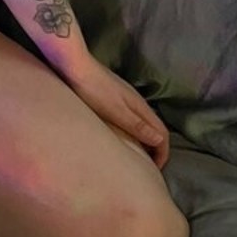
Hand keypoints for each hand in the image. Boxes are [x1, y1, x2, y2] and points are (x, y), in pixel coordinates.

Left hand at [58, 54, 170, 169]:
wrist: (74, 65)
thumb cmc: (93, 90)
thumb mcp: (116, 112)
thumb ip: (137, 126)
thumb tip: (160, 140)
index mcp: (140, 107)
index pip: (162, 133)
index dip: (163, 153)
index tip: (156, 170)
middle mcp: (137, 101)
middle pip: (155, 128)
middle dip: (156, 148)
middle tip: (147, 167)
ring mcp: (125, 97)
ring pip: (142, 122)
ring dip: (144, 139)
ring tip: (135, 156)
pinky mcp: (113, 96)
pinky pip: (130, 117)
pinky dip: (132, 131)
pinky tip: (119, 136)